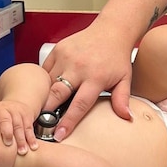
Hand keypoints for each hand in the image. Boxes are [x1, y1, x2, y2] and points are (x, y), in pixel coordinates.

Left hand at [0, 98, 39, 153]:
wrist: (16, 103)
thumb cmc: (0, 117)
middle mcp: (5, 111)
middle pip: (6, 122)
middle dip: (7, 133)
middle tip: (8, 144)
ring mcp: (17, 113)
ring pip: (19, 126)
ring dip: (21, 139)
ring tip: (22, 151)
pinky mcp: (27, 116)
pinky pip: (29, 128)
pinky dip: (31, 138)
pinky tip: (33, 147)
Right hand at [41, 23, 135, 139]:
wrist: (112, 30)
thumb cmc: (117, 57)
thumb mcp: (124, 79)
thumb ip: (122, 99)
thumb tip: (126, 118)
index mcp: (95, 77)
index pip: (79, 104)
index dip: (68, 122)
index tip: (59, 135)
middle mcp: (79, 67)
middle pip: (56, 94)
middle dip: (46, 111)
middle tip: (40, 126)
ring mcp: (66, 57)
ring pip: (48, 83)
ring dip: (44, 97)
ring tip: (40, 111)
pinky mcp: (58, 50)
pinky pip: (44, 70)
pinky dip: (43, 82)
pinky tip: (45, 91)